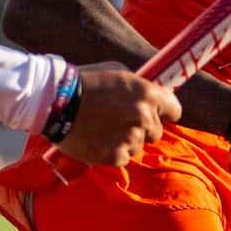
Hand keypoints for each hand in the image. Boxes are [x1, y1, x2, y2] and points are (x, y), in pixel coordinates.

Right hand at [56, 65, 180, 167]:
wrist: (55, 100)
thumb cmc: (85, 81)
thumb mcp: (118, 72)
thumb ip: (139, 86)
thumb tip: (154, 94)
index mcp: (147, 94)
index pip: (175, 110)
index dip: (165, 112)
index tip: (157, 114)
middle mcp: (142, 117)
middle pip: (156, 132)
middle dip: (142, 127)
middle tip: (120, 120)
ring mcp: (129, 138)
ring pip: (138, 146)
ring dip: (126, 140)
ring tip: (104, 129)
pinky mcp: (114, 156)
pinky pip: (123, 157)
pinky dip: (112, 151)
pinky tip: (98, 139)